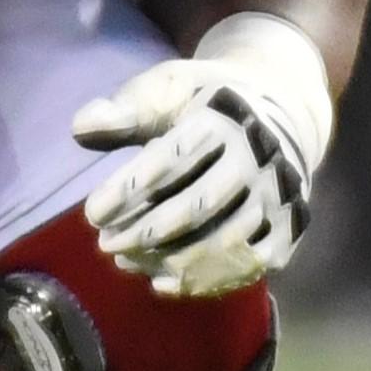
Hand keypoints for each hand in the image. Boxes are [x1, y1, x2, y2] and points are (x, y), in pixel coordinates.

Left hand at [71, 14, 333, 297]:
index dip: (129, 189)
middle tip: (104, 243)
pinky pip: (248, 265)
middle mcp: (259, 159)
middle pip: (197, 207)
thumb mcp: (169, 89)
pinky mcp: (290, 226)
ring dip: (169, 260)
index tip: (91, 213)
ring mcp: (278, 196)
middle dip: (144, 231)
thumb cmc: (206, 103)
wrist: (281, 112)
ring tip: (125, 261)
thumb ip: (127, 110)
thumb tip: (80, 128)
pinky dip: (205, 280)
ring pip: (222, 241)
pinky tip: (163, 281)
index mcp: (225, 118)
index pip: (173, 159)